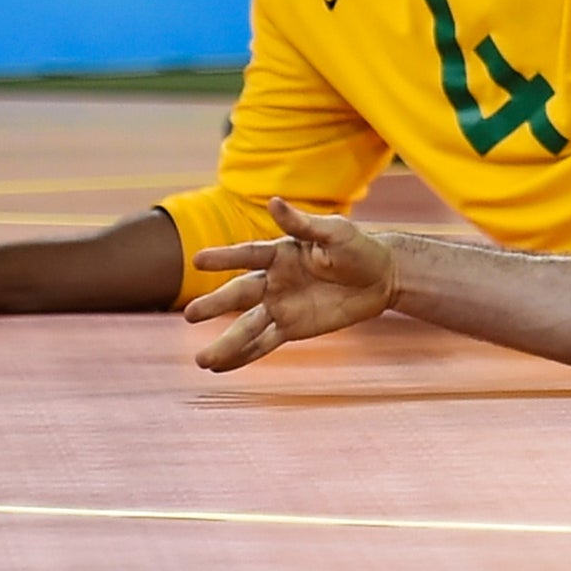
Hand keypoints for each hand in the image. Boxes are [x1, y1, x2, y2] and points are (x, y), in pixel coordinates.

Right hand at [184, 197, 398, 371]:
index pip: (248, 255)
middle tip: (189, 316)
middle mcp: (273, 280)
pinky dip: (243, 356)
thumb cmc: (358, 247)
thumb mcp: (335, 232)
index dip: (224, 257)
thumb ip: (302, 224)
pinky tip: (219, 368)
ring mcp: (280, 305)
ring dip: (225, 343)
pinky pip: (263, 343)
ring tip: (201, 360)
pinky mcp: (291, 327)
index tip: (198, 260)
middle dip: (215, 305)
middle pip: (240, 294)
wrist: (382, 278)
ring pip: (246, 326)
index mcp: (281, 252)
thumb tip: (273, 202)